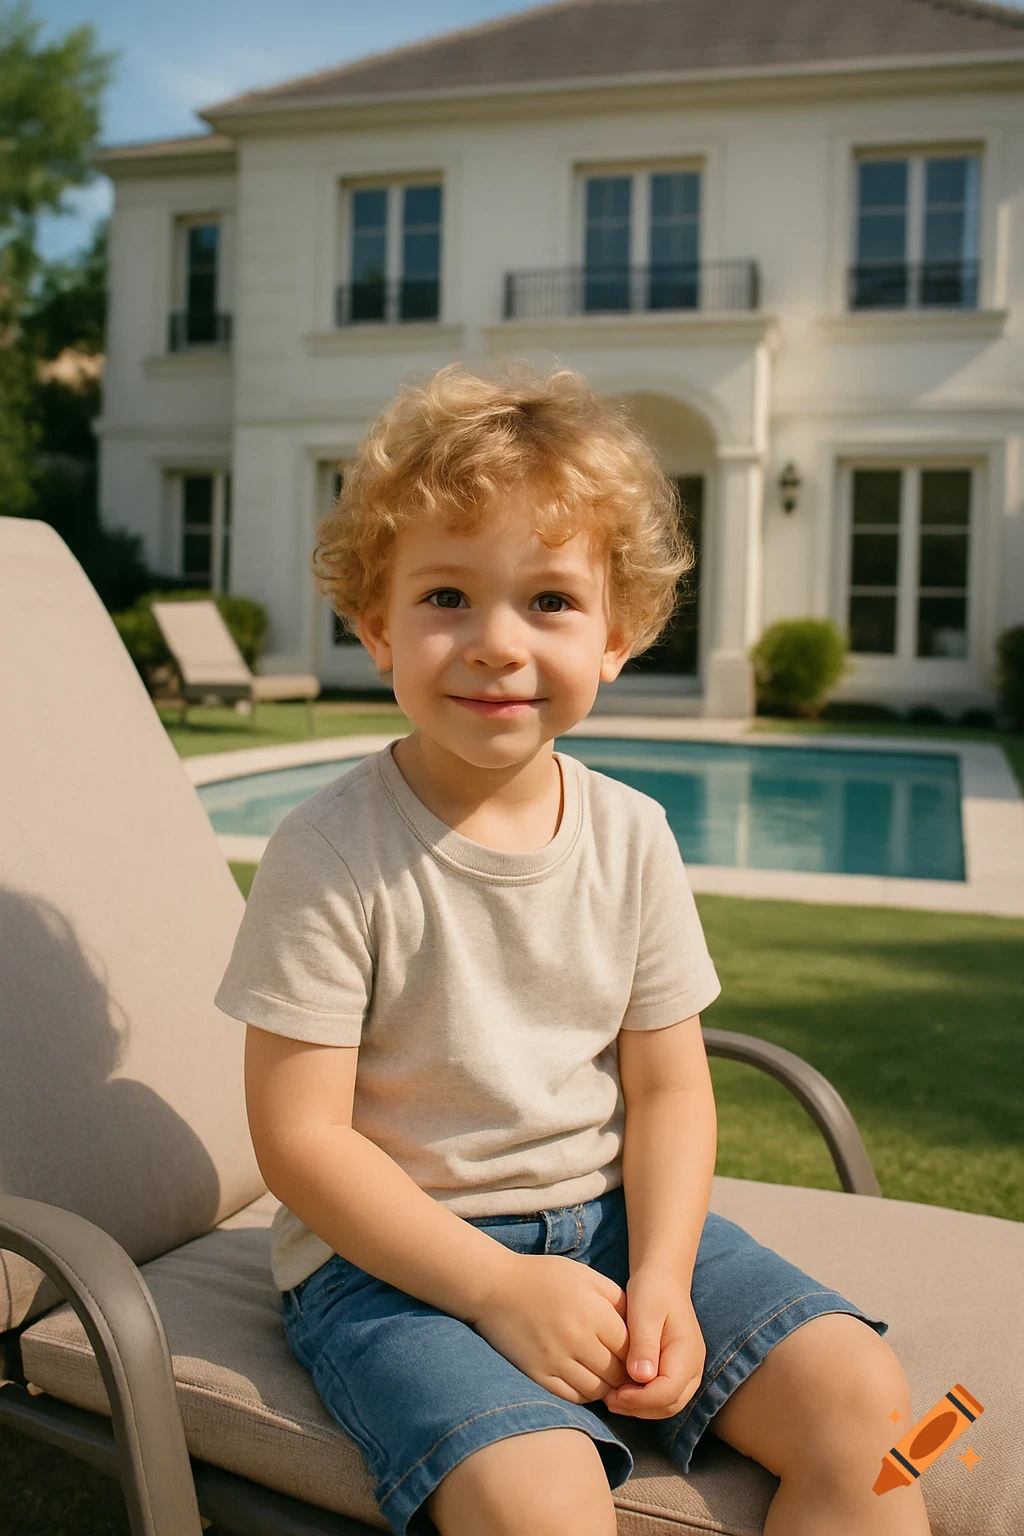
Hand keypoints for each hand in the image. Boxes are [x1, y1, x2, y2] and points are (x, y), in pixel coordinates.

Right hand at [469, 1251, 632, 1405]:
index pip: (631, 1348)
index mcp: (593, 1313)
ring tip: (609, 1379)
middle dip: (627, 1375)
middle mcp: (577, 1339)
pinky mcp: (538, 1374)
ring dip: (608, 1389)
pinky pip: (572, 1396)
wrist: (495, 1286)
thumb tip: (640, 1325)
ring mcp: (556, 1360)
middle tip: (629, 1373)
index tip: (639, 1355)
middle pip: (617, 1373)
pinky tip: (587, 1382)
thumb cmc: (544, 1276)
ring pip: (598, 1391)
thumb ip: (616, 1298)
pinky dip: (585, 1394)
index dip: (639, 1355)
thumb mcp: (585, 1276)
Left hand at [602, 1271, 705, 1420]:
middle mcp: (693, 1367)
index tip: (615, 1394)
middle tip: (609, 1400)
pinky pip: (664, 1396)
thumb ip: (644, 1344)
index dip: (641, 1399)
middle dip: (639, 1408)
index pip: (668, 1392)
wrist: (663, 1279)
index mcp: (687, 1353)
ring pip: (667, 1405)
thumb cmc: (652, 1291)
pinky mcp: (677, 1371)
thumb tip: (641, 1378)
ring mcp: (688, 1371)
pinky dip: (644, 1400)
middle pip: (670, 1405)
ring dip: (641, 1407)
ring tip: (612, 1397)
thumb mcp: (645, 1312)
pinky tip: (622, 1390)